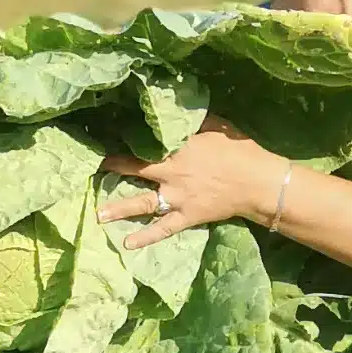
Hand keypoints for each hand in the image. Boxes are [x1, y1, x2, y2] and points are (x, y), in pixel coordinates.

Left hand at [97, 115, 285, 248]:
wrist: (258, 181)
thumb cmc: (238, 149)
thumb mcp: (215, 125)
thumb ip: (192, 120)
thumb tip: (174, 109)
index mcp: (177, 148)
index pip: (144, 142)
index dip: (126, 139)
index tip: (109, 137)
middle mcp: (172, 173)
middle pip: (136, 169)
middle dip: (113, 168)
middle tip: (93, 168)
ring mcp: (177, 197)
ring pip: (142, 202)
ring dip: (119, 208)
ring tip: (98, 215)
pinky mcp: (187, 216)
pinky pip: (163, 229)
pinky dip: (145, 237)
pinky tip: (127, 244)